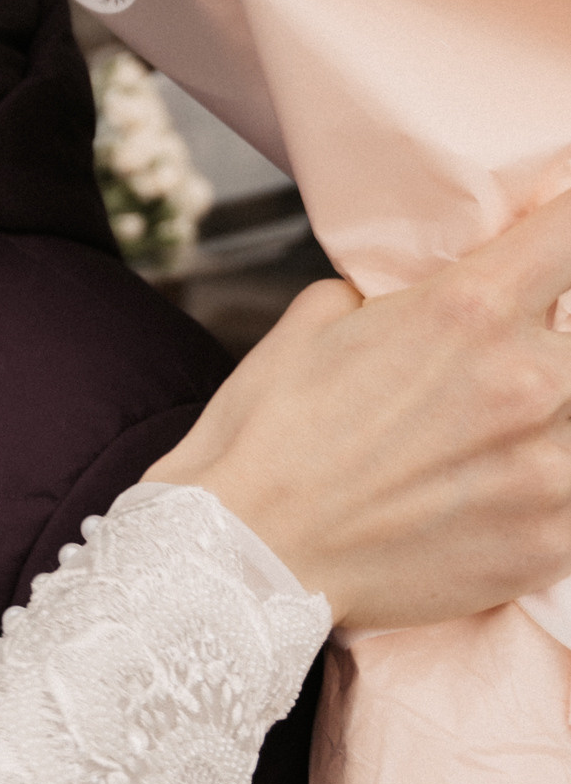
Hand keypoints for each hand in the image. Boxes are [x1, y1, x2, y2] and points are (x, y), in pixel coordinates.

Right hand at [147, 197, 570, 629]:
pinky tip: (500, 489)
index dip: (566, 225)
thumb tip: (418, 293)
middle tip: (500, 365)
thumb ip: (394, 293)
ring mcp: (553, 471)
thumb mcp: (317, 317)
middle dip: (553, 339)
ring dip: (553, 418)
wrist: (244, 558)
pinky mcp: (553, 543)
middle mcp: (529, 381)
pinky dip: (549, 486)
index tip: (555, 242)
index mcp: (470, 308)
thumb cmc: (268, 434)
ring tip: (491, 438)